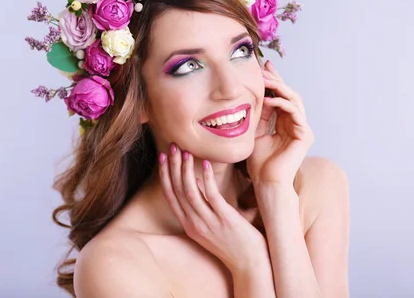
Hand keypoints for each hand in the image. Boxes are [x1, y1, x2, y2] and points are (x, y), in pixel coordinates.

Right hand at [158, 142, 266, 273]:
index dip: (165, 176)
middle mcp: (195, 224)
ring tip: (186, 152)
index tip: (163, 158)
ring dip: (186, 169)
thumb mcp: (210, 227)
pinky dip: (206, 178)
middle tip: (172, 147)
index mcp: (189, 225)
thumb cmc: (234, 245)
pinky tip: (206, 164)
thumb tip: (198, 183)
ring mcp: (208, 222)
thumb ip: (202, 208)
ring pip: (190, 191)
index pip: (171, 197)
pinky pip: (211, 195)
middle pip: (177, 190)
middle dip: (173, 167)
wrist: (249, 265)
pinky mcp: (225, 219)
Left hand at [248, 60, 314, 185]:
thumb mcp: (255, 132)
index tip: (263, 66)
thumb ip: (260, 115)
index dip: (274, 81)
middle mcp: (297, 124)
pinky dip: (282, 103)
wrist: (266, 183)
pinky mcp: (305, 135)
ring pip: (294, 100)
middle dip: (277, 79)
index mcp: (285, 123)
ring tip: (265, 79)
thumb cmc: (259, 163)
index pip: (281, 97)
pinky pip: (295, 112)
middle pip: (289, 94)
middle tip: (264, 67)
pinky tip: (269, 99)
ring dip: (279, 87)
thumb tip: (257, 95)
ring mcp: (302, 129)